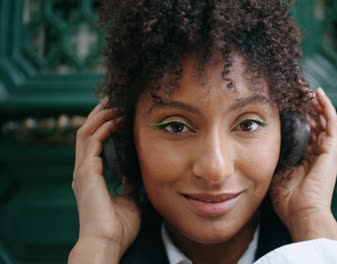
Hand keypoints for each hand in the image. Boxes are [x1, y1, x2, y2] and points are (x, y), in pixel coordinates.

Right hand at [69, 99, 140, 262]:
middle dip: (98, 114)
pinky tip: (115, 120)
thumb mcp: (128, 200)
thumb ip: (129, 184)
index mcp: (92, 177)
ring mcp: (83, 171)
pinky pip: (92, 142)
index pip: (94, 144)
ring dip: (100, 116)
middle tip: (113, 100)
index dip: (103, 126)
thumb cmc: (118, 227)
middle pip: (86, 133)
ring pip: (85, 132)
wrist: (107, 242)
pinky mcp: (86, 172)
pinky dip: (103, 128)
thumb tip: (135, 173)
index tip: (117, 113)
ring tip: (115, 103)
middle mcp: (84, 171)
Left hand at [270, 87, 336, 241]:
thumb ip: (275, 160)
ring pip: (324, 120)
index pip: (305, 133)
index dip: (299, 118)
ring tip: (307, 89)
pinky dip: (326, 107)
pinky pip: (332, 122)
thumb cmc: (288, 201)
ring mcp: (329, 151)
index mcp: (308, 160)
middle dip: (307, 107)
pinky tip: (318, 94)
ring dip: (316, 103)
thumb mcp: (277, 174)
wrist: (303, 213)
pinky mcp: (333, 150)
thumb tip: (261, 146)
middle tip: (298, 91)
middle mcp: (320, 154)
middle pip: (316, 124)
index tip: (288, 104)